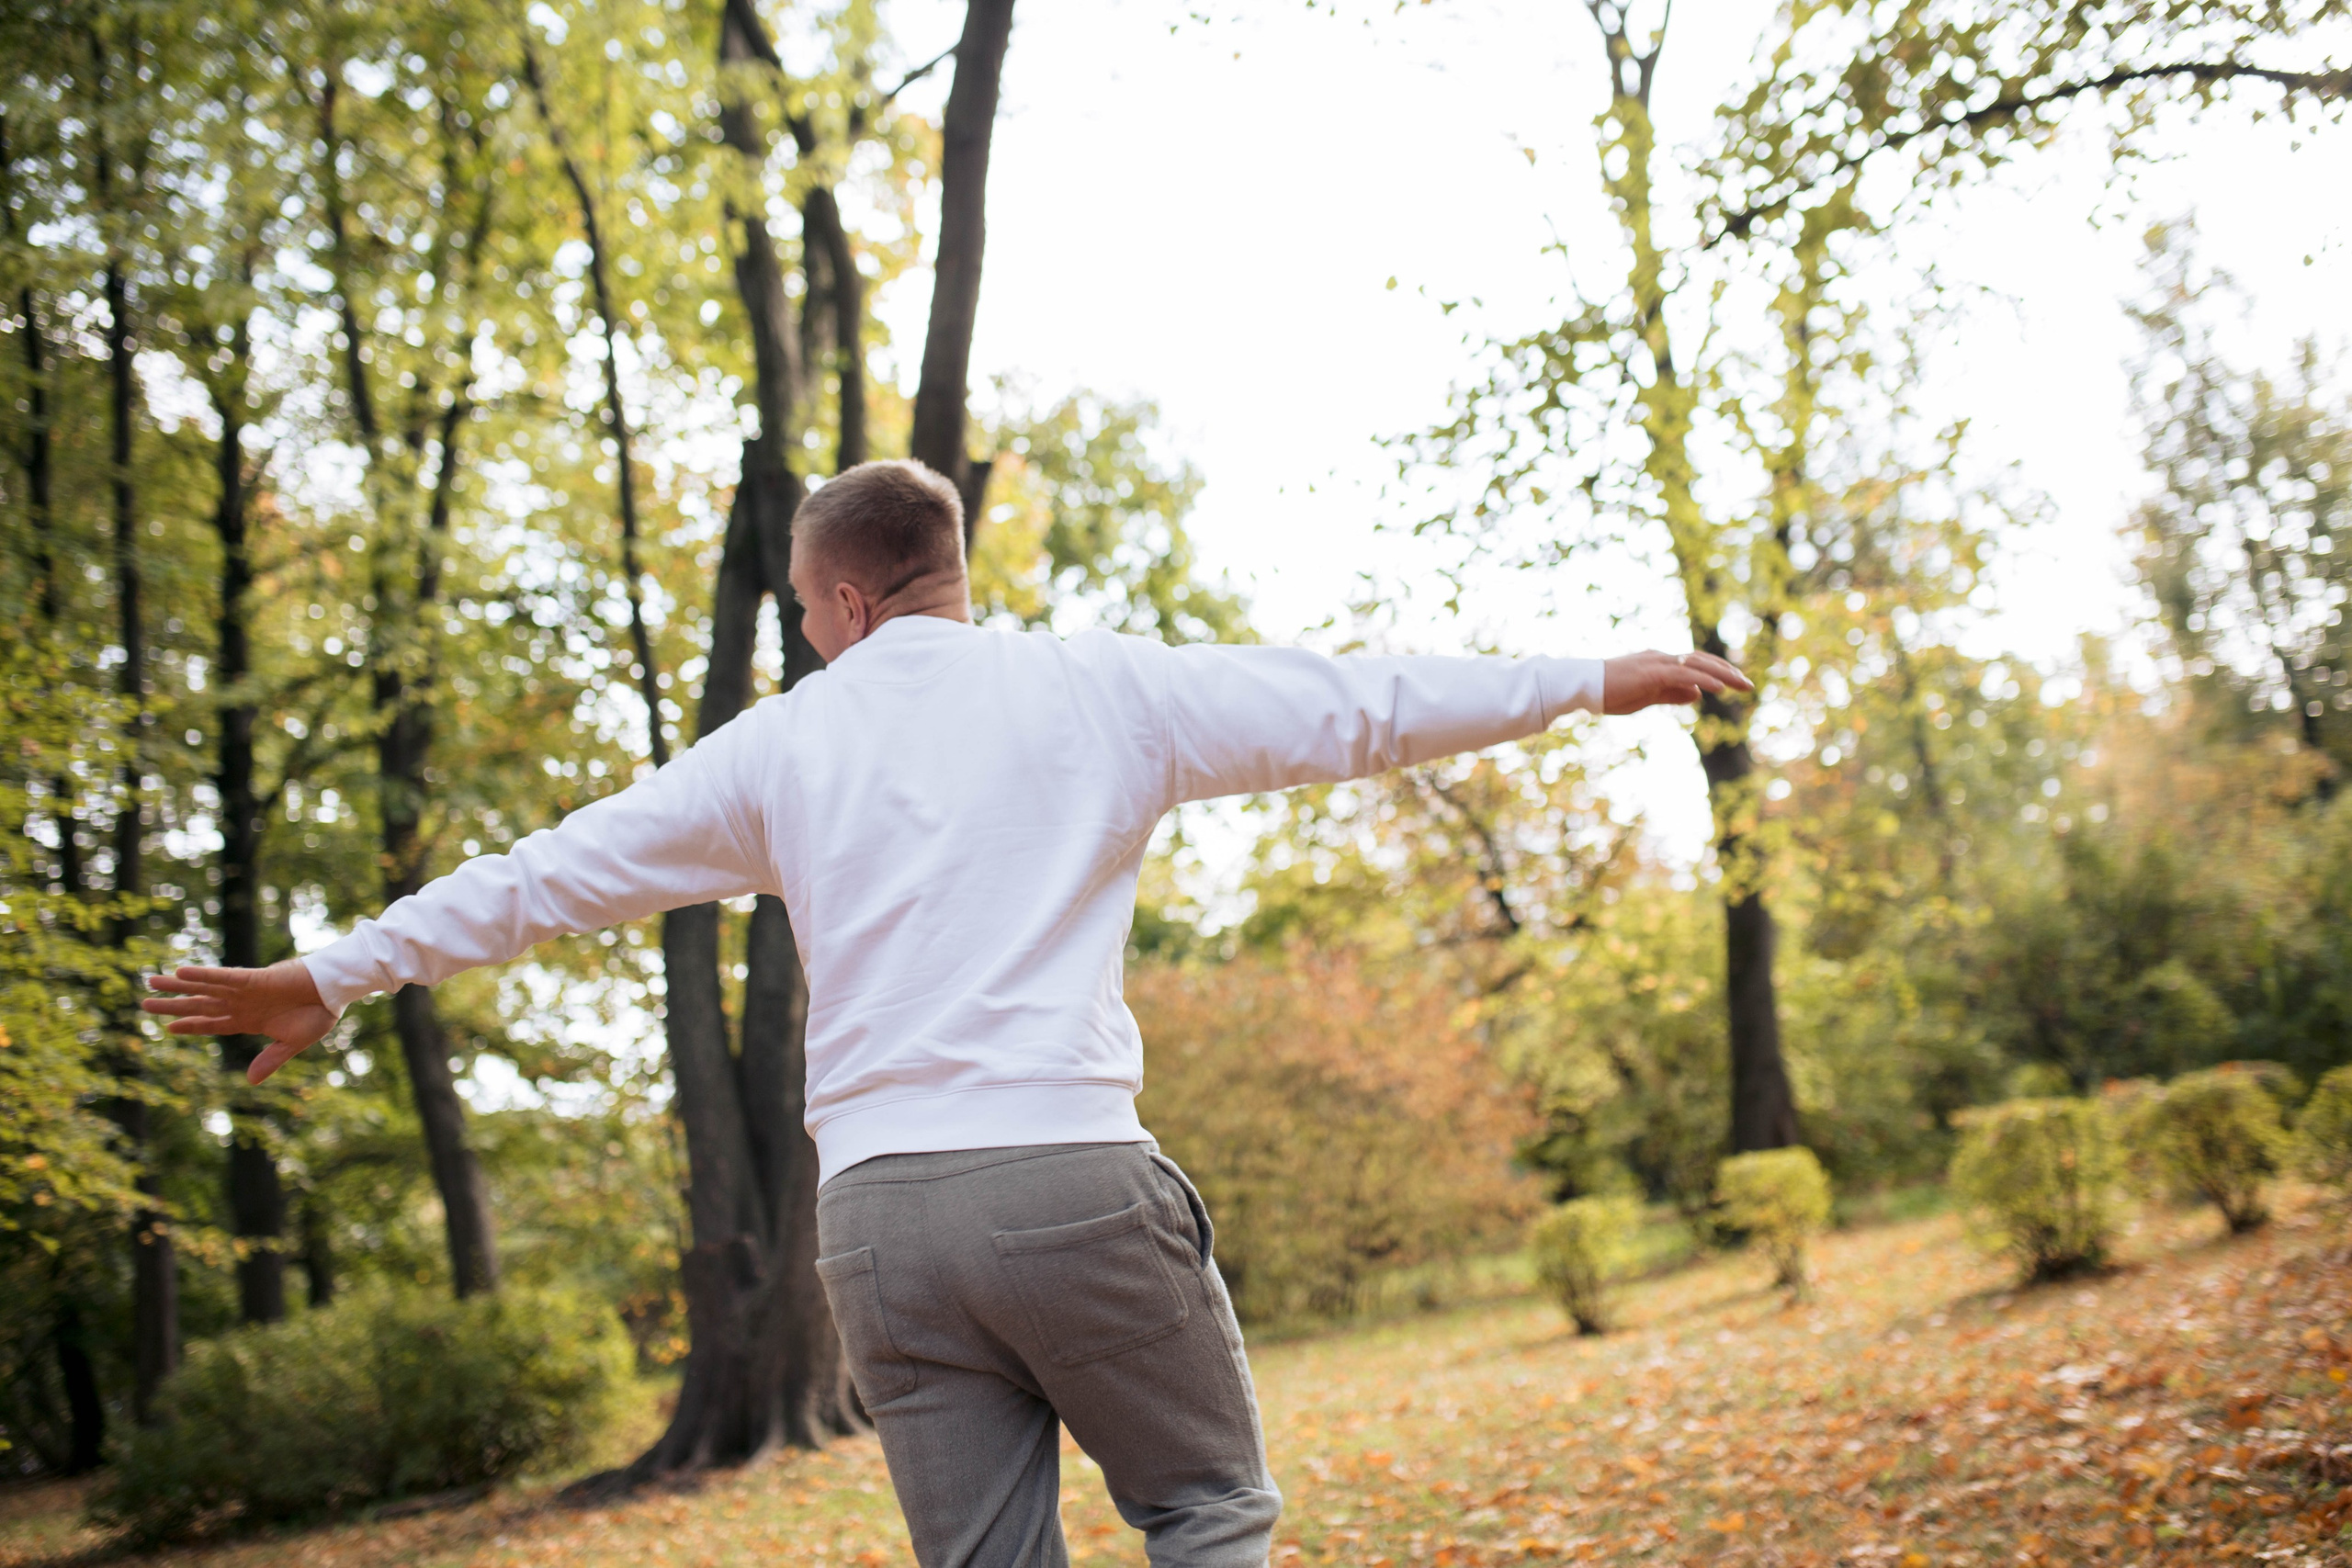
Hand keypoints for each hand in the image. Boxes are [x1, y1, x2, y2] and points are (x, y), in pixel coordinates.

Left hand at [144, 960, 336, 1083]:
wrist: (335, 993)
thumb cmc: (318, 1015)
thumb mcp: (292, 1043)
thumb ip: (270, 1060)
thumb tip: (250, 1082)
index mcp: (249, 1021)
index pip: (212, 1024)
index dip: (190, 1025)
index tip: (169, 1027)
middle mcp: (242, 1005)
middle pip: (199, 1005)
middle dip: (173, 1005)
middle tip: (144, 1003)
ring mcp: (245, 991)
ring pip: (203, 988)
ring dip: (177, 986)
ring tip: (151, 982)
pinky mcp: (254, 979)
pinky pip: (223, 976)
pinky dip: (203, 975)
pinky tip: (183, 972)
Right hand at [1601, 649, 1754, 714]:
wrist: (1585, 685)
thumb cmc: (1610, 692)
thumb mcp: (1647, 696)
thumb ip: (1672, 693)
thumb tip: (1698, 694)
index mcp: (1661, 663)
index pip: (1696, 663)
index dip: (1718, 671)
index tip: (1736, 682)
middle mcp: (1663, 658)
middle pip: (1703, 661)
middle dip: (1728, 672)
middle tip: (1748, 685)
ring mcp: (1658, 663)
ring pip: (1698, 665)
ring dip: (1723, 675)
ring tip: (1742, 685)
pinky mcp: (1652, 673)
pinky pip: (1684, 675)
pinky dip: (1705, 680)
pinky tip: (1720, 689)